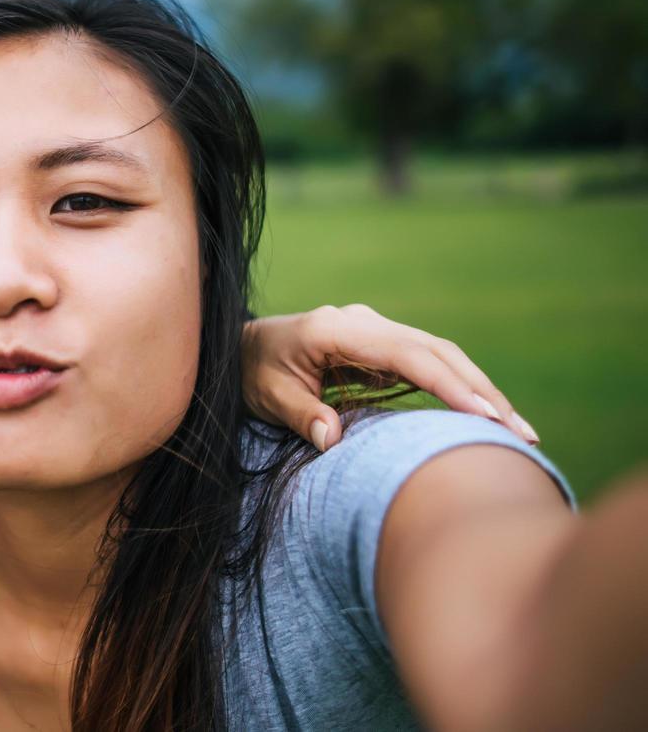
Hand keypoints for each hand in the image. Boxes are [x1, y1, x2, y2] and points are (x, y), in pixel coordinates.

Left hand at [241, 303, 537, 451]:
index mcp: (336, 329)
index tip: (482, 416)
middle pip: (436, 351)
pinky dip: (459, 386)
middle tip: (521, 433)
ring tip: (516, 431)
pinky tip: (484, 417)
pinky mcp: (382, 344)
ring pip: (440, 354)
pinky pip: (429, 363)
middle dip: (481, 390)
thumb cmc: (251, 371)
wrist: (241, 346)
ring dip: (478, 390)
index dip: (447, 385)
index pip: (405, 355)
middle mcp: (363, 322)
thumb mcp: (266, 394)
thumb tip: (333, 440)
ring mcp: (376, 330)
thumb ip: (301, 415)